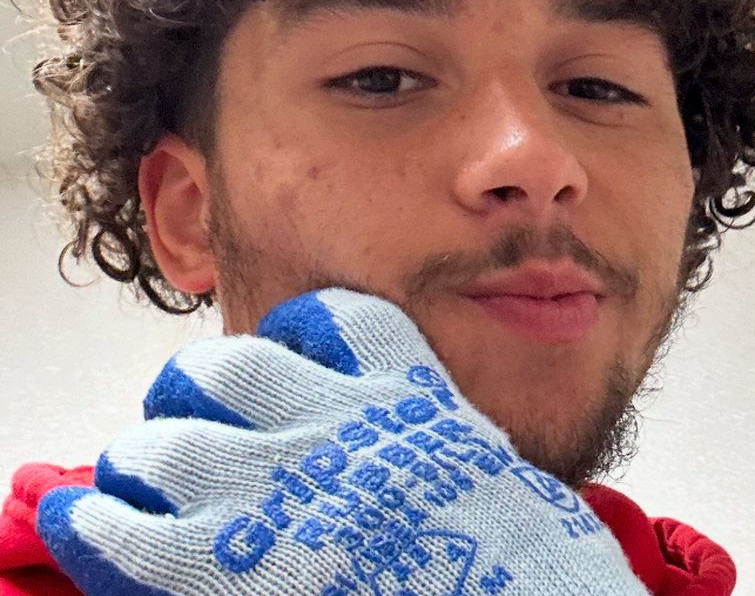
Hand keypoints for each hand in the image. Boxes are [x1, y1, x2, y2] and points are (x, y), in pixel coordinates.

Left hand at [37, 288, 648, 595]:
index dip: (291, 339)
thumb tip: (405, 458)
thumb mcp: (500, 479)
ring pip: (172, 441)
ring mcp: (282, 489)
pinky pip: (132, 527)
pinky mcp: (229, 567)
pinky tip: (83, 521)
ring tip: (138, 478)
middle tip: (188, 419)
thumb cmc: (532, 571)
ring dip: (146, 458)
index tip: (280, 356)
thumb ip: (441, 447)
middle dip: (199, 390)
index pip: (331, 324)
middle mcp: (338, 426)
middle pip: (232, 369)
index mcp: (409, 400)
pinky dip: (96, 522)